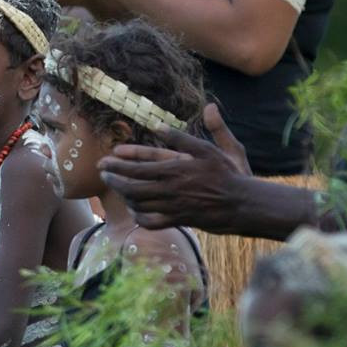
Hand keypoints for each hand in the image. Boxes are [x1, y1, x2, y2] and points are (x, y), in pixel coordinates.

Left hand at [97, 103, 253, 231]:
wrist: (242, 204)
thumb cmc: (228, 174)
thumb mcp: (209, 149)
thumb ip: (184, 137)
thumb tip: (158, 124)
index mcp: (176, 169)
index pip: (138, 168)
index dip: (118, 166)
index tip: (105, 161)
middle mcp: (171, 189)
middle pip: (132, 187)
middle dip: (114, 180)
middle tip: (103, 175)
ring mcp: (173, 207)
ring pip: (139, 204)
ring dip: (123, 196)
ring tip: (116, 188)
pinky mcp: (178, 220)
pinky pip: (151, 222)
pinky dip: (139, 216)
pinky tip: (135, 210)